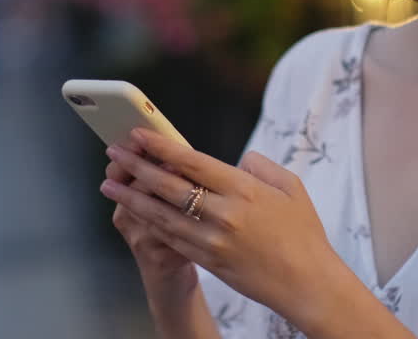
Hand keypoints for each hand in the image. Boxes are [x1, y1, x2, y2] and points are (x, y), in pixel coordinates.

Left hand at [100, 129, 340, 322]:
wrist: (307, 282)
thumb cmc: (303, 232)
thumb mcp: (291, 187)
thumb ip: (260, 166)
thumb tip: (237, 159)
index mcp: (244, 189)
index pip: (192, 162)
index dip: (161, 146)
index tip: (139, 134)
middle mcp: (224, 213)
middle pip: (169, 185)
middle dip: (137, 167)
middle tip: (114, 151)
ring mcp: (213, 239)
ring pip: (162, 214)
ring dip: (132, 197)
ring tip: (109, 183)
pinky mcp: (208, 260)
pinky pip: (171, 238)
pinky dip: (149, 223)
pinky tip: (134, 212)